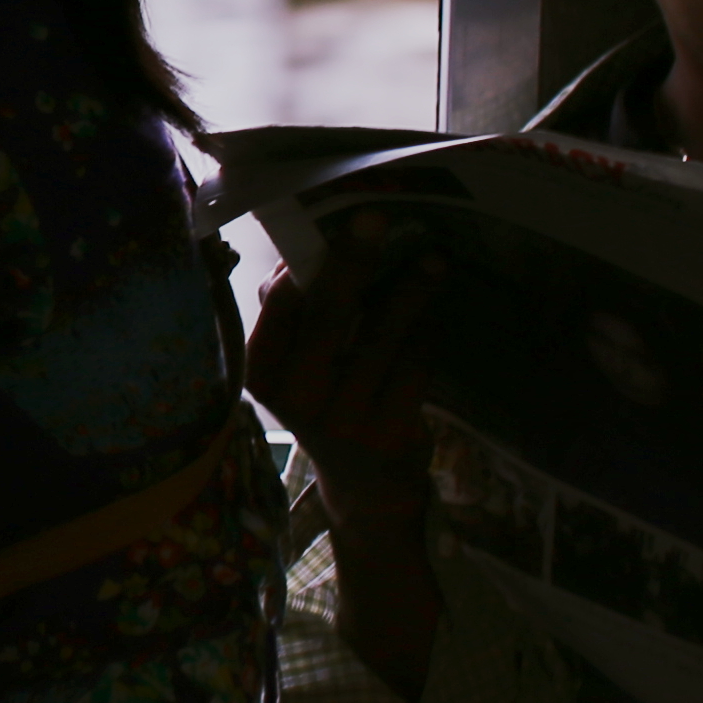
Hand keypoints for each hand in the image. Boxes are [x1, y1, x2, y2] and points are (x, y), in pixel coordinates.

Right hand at [249, 226, 449, 522]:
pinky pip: (415, 365)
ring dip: (411, 291)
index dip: (303, 264)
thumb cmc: (328, 402)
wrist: (365, 485)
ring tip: (433, 259)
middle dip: (353, 262)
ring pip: (382, 338)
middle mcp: (297, 399)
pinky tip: (438, 307)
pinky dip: (428, 330)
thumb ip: (294, 315)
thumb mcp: (296, 368)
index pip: (279, 309)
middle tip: (375, 217)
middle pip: (327, 317)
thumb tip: (302, 251)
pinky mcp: (390, 431)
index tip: (328, 221)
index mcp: (264, 375)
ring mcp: (344, 419)